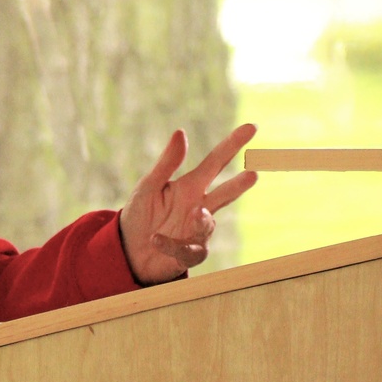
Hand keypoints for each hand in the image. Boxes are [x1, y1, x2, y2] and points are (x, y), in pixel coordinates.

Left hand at [119, 124, 257, 284]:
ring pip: (208, 224)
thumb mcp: (149, 186)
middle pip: (225, 193)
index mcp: (191, 186)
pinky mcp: (189, 254)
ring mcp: (197, 232)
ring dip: (201, 219)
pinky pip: (188, 250)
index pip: (216, 162)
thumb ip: (167, 163)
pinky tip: (156, 239)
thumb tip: (181, 132)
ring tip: (195, 212)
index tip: (251, 127)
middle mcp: (199, 207)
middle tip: (252, 175)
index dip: (233, 144)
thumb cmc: (141, 213)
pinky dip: (172, 245)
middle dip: (238, 184)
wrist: (129, 248)